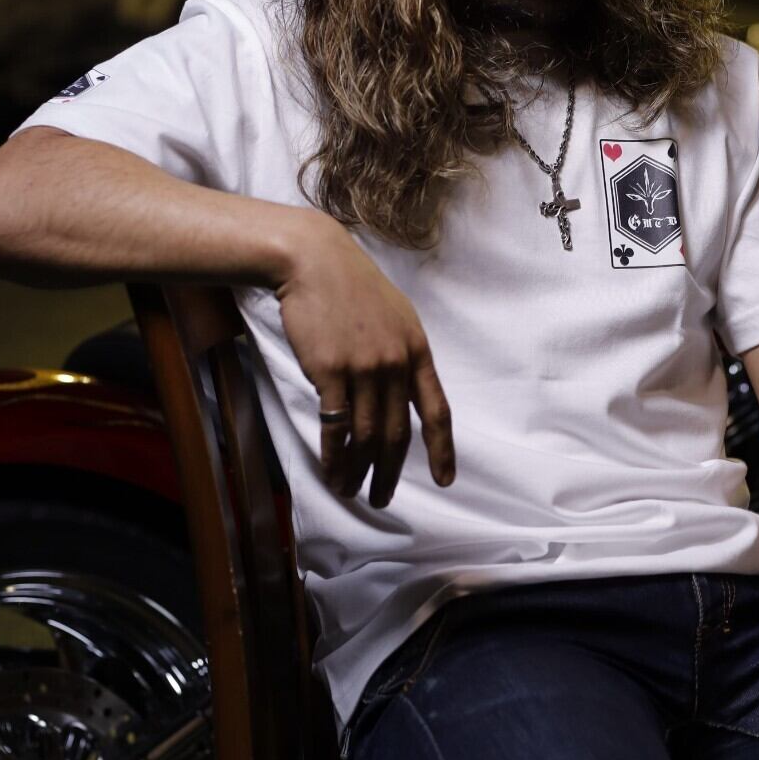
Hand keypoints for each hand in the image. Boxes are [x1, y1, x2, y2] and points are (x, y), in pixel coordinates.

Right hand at [274, 215, 454, 506]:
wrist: (314, 260)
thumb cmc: (351, 286)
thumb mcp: (395, 315)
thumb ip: (401, 353)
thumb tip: (399, 391)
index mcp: (417, 351)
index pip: (437, 410)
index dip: (443, 449)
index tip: (445, 480)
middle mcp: (396, 363)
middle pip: (397, 433)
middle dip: (390, 473)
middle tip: (381, 499)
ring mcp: (365, 368)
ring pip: (366, 436)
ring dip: (359, 471)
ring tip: (350, 491)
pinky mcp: (331, 370)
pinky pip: (336, 425)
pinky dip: (334, 454)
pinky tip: (331, 469)